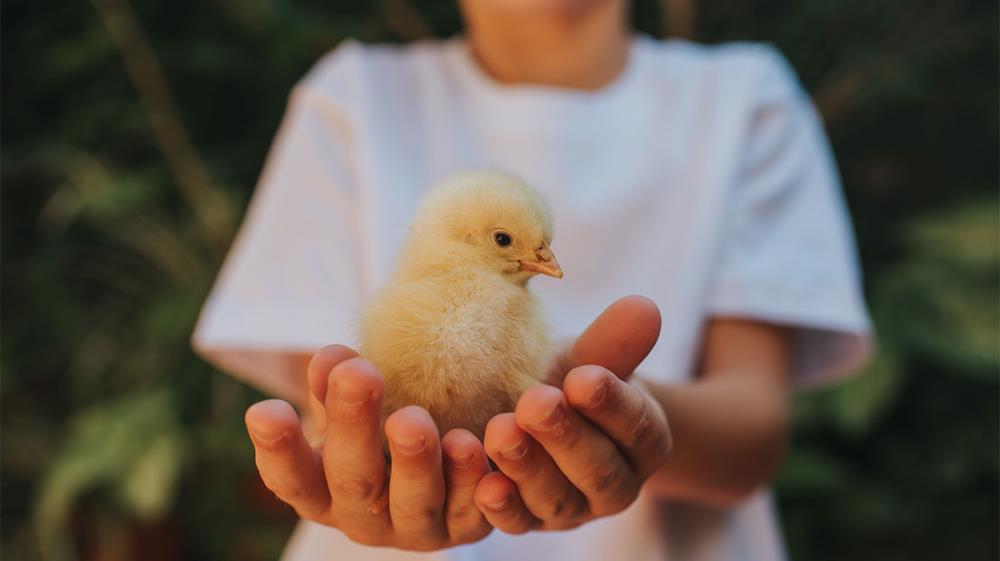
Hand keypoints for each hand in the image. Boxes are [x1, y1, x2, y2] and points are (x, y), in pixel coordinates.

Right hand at [244, 345, 492, 550]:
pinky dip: (475, 483)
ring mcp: (416, 529)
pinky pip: (475, 512)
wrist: (443, 468)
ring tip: (414, 420)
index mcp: (323, 492)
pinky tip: (475, 447)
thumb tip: (329, 357)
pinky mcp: (466, 529)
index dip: (278, 449)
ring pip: (415, 503)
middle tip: (358, 375)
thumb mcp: (351, 409)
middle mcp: (365, 519)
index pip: (292, 479)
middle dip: (355, 428)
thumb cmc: (380, 430)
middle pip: (355, 481)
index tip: (264, 410)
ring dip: (415, 463)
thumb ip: (336, 386)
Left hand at [473, 296, 672, 531]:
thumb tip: (644, 305)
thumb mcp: (588, 359)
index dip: (611, 404)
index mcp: (644, 441)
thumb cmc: (566, 378)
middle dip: (565, 436)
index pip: (636, 427)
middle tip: (535, 401)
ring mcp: (571, 510)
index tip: (583, 377)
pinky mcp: (529, 522)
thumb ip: (612, 342)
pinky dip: (501, 507)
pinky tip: (482, 485)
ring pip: (556, 499)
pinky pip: (517, 523)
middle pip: (598, 470)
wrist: (534, 408)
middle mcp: (615, 485)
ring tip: (499, 431)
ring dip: (526, 467)